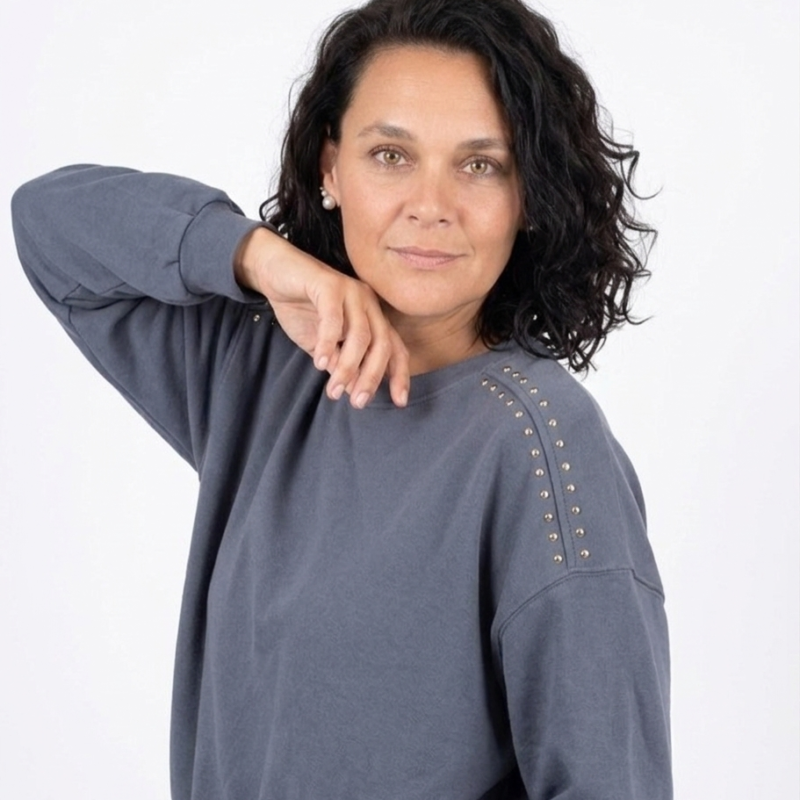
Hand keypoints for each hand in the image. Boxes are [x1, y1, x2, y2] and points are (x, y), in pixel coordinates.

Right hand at [234, 226, 409, 407]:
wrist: (274, 273)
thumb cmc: (301, 309)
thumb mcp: (322, 346)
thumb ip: (338, 364)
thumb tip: (351, 391)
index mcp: (372, 316)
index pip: (395, 348)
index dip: (400, 375)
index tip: (400, 402)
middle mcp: (368, 302)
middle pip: (382, 344)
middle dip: (372, 377)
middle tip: (358, 402)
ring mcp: (351, 291)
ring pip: (360, 335)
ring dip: (349, 366)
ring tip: (333, 390)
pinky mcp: (329, 284)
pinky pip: (334, 318)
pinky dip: (328, 343)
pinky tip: (320, 363)